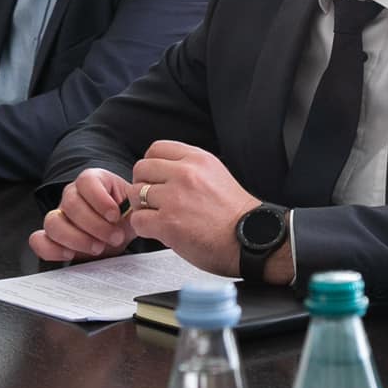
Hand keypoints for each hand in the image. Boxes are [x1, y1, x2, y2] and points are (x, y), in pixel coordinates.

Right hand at [31, 168, 136, 261]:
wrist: (120, 233)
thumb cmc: (126, 217)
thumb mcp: (134, 209)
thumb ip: (133, 208)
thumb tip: (133, 215)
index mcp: (92, 181)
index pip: (86, 182)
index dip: (100, 199)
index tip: (116, 215)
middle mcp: (72, 195)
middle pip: (71, 204)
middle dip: (95, 225)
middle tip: (114, 237)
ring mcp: (59, 215)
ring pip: (54, 222)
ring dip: (77, 239)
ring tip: (98, 248)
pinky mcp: (52, 236)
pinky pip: (39, 240)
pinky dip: (51, 249)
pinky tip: (70, 254)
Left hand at [125, 141, 261, 275]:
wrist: (252, 239)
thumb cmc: (236, 214)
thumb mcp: (216, 174)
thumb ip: (191, 168)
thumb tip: (164, 172)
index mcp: (198, 159)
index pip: (156, 149)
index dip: (152, 166)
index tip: (156, 179)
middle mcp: (185, 173)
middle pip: (141, 169)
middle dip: (143, 185)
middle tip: (154, 201)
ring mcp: (175, 198)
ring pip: (136, 194)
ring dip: (143, 207)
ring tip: (158, 217)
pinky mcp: (168, 223)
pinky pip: (138, 220)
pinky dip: (144, 228)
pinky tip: (160, 231)